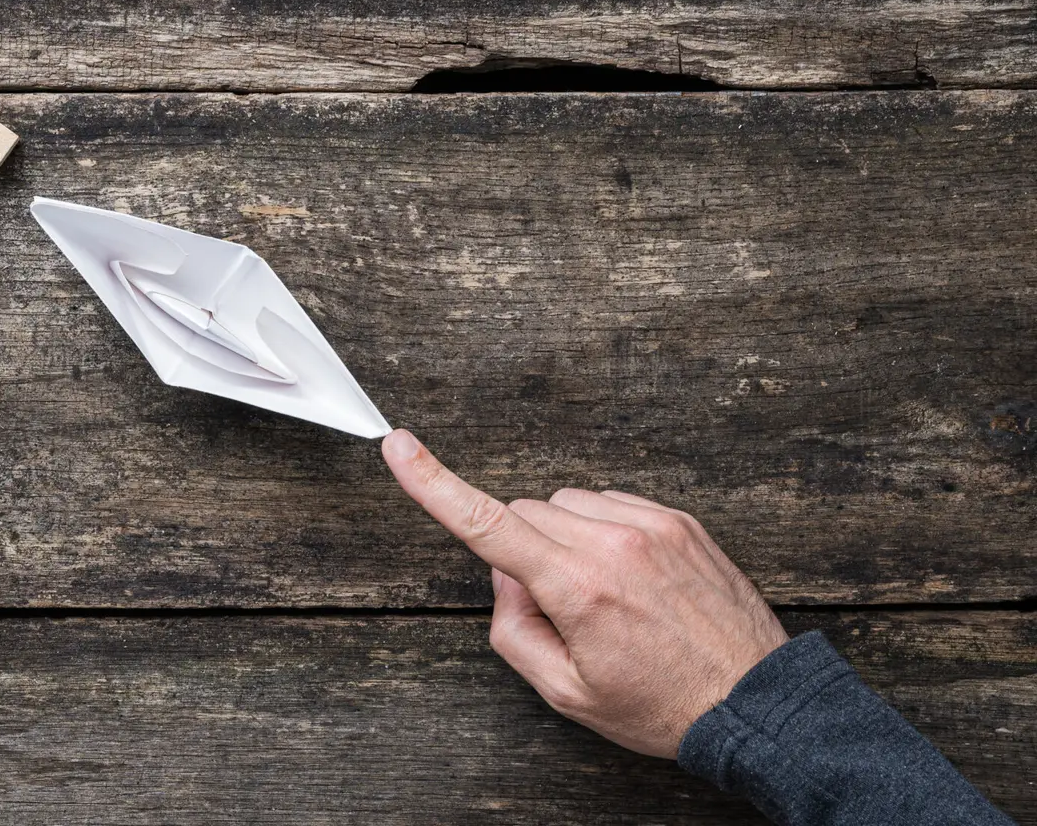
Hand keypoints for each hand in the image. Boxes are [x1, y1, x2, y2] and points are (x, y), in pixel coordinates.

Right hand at [382, 428, 788, 757]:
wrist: (755, 702)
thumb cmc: (663, 705)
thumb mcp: (567, 692)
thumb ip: (513, 630)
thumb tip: (507, 579)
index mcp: (579, 588)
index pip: (488, 524)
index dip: (434, 484)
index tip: (400, 448)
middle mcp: (613, 543)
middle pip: (524, 512)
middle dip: (524, 551)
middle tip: (561, 609)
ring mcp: (650, 524)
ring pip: (565, 505)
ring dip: (564, 539)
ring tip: (604, 595)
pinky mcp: (677, 518)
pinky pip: (610, 504)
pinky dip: (603, 534)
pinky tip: (630, 579)